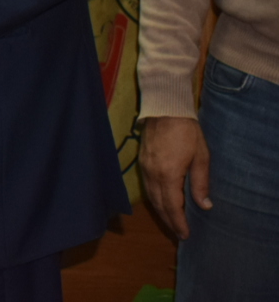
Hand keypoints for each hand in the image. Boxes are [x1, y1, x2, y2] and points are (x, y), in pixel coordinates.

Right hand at [141, 115, 211, 238]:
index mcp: (168, 175)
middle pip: (159, 204)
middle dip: (169, 220)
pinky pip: (147, 187)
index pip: (172, 206)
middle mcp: (153, 174)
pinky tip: (161, 202)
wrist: (165, 110)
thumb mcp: (201, 158)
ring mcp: (145, 168)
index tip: (185, 234)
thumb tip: (205, 206)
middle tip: (179, 233)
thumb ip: (201, 183)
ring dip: (161, 211)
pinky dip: (154, 199)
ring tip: (171, 221)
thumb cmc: (187, 133)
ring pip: (151, 196)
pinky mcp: (142, 162)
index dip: (178, 222)